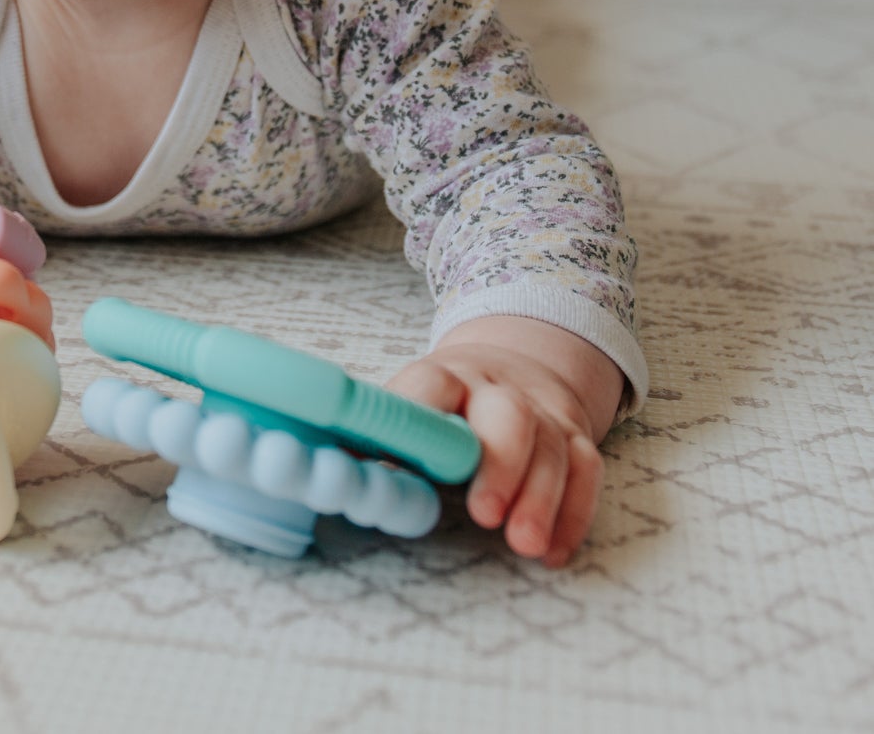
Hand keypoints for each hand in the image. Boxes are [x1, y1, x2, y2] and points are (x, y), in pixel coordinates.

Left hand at [384, 316, 623, 567]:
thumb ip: (377, 438)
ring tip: (523, 545)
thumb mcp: (411, 406)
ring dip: (540, 498)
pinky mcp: (575, 434)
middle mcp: (496, 387)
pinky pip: (586, 470)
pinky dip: (573, 513)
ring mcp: (541, 410)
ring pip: (553, 444)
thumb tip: (327, 475)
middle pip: (508, 413)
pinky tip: (552, 552)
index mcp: (444, 377)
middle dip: (500, 464)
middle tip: (484, 515)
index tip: (410, 460)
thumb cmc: (446, 403)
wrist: (514, 362)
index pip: (432, 385)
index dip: (424, 418)